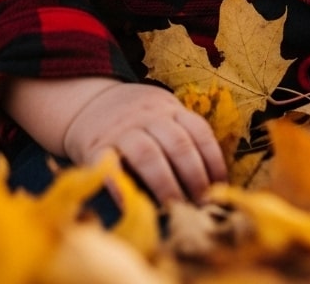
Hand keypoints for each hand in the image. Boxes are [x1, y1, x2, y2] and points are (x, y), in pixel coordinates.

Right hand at [62, 80, 227, 204]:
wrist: (90, 103)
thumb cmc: (138, 120)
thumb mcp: (163, 115)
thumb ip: (183, 138)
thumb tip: (213, 184)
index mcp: (170, 109)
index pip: (198, 131)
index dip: (213, 160)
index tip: (219, 186)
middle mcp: (148, 117)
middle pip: (177, 143)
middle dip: (193, 176)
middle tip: (202, 203)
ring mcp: (122, 131)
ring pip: (148, 154)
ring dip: (165, 184)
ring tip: (176, 208)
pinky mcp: (97, 148)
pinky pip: (110, 165)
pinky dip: (121, 185)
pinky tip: (132, 204)